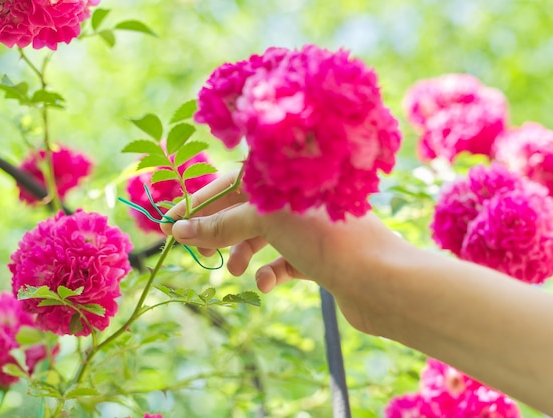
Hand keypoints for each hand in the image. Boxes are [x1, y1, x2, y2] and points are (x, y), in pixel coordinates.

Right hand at [162, 171, 410, 335]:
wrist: (381, 281)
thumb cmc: (325, 237)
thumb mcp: (267, 222)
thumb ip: (221, 224)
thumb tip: (179, 230)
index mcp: (289, 173)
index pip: (234, 178)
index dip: (201, 200)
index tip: (171, 220)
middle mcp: (300, 196)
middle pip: (247, 208)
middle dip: (219, 229)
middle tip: (195, 249)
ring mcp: (311, 226)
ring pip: (264, 235)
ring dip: (243, 251)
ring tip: (235, 270)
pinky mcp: (319, 256)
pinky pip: (284, 260)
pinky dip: (271, 271)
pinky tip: (266, 283)